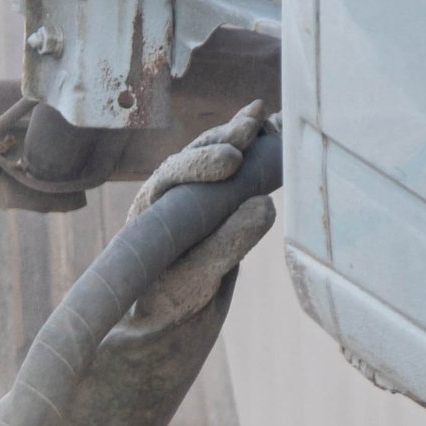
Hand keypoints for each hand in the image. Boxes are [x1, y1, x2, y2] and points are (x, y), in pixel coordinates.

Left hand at [123, 100, 275, 330]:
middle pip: (194, 155)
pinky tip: (273, 122)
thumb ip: (225, 246)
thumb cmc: (171, 299)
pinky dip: (253, 143)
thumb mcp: (196, 281)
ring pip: (212, 152)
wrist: (167, 310)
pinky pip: (234, 163)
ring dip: (238, 133)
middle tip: (251, 124)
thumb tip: (266, 206)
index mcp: (151, 210)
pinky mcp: (215, 193)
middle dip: (222, 138)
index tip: (231, 160)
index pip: (170, 176)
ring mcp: (192, 190)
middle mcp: (168, 193)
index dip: (200, 163)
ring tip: (263, 115)